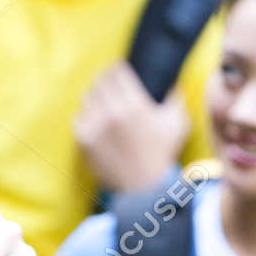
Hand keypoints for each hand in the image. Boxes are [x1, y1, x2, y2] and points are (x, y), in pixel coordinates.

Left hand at [73, 62, 189, 192]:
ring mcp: (96, 126)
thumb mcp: (178, 125)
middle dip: (105, 82)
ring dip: (95, 99)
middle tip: (109, 86)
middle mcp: (113, 111)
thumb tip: (174, 85)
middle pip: (98, 82)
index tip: (118, 71)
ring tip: (102, 105)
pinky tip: (95, 123)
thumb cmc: (163, 154)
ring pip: (87, 99)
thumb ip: (176, 100)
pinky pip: (78, 119)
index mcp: (135, 104)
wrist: (145, 187)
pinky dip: (86, 118)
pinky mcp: (84, 140)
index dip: (117, 69)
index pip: (116, 72)